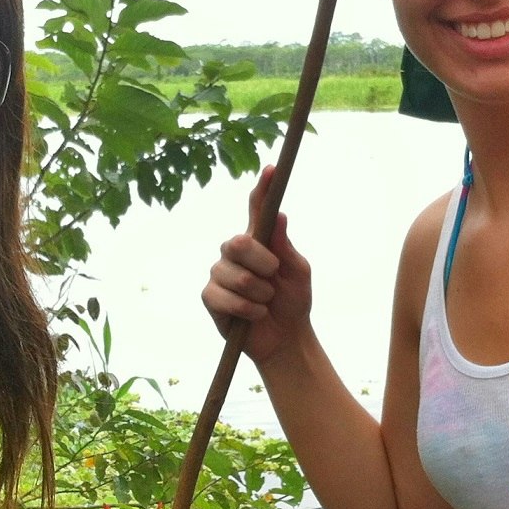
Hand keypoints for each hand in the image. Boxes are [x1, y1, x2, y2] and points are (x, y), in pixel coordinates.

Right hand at [200, 166, 312, 363]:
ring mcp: (220, 274)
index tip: (272, 170)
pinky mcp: (211, 297)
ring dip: (261, 293)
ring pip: (237, 275)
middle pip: (239, 242)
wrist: (286, 338)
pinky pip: (226, 297)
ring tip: (266, 302)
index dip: (262, 189)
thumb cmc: (292, 301)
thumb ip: (285, 246)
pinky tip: (255, 314)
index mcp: (258, 241)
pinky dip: (249, 309)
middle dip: (263, 262)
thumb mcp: (298, 272)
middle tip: (274, 276)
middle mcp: (234, 253)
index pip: (256, 209)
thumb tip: (279, 214)